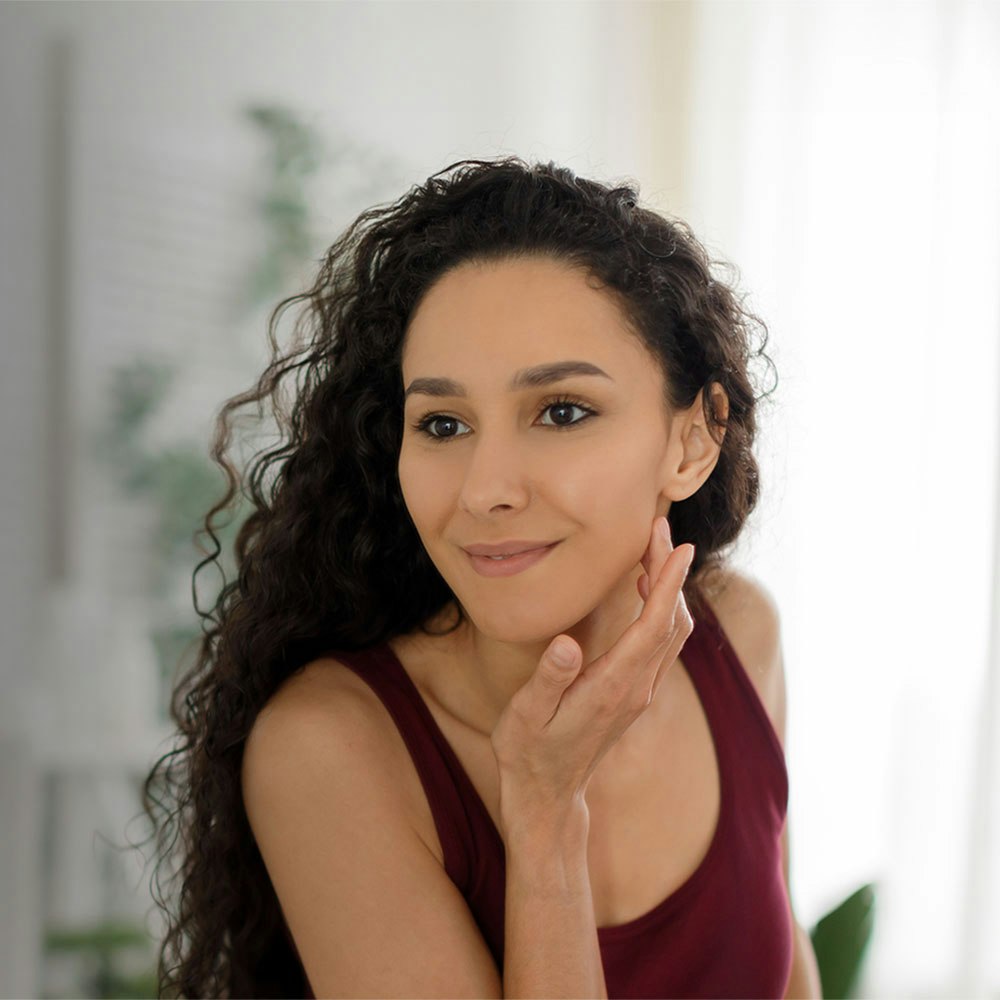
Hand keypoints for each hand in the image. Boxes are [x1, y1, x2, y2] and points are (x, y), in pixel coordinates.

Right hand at [490, 516, 694, 831]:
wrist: (548, 794)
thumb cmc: (529, 752)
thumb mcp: (526, 716)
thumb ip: (548, 679)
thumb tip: (567, 642)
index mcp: (613, 687)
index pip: (653, 626)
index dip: (668, 583)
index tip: (677, 545)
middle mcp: (637, 689)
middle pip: (670, 622)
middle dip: (671, 573)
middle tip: (660, 529)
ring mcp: (640, 693)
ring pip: (672, 633)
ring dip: (670, 589)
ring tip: (654, 550)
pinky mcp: (635, 694)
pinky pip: (663, 644)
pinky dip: (662, 609)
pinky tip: (646, 590)